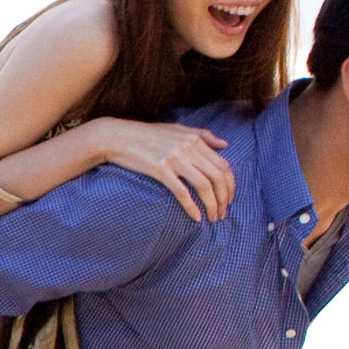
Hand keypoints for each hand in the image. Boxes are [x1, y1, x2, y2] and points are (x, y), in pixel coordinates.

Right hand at [76, 117, 238, 222]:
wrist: (117, 137)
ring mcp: (175, 159)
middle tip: (223, 214)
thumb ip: (203, 136)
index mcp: (195, 139)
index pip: (224, 165)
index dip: (230, 185)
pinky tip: (196, 218)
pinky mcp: (160, 170)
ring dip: (212, 205)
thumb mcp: (177, 129)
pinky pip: (182, 192)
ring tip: (213, 218)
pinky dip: (192, 207)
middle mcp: (189, 148)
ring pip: (204, 186)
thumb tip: (226, 145)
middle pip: (218, 177)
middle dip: (224, 199)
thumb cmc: (146, 135)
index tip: (228, 199)